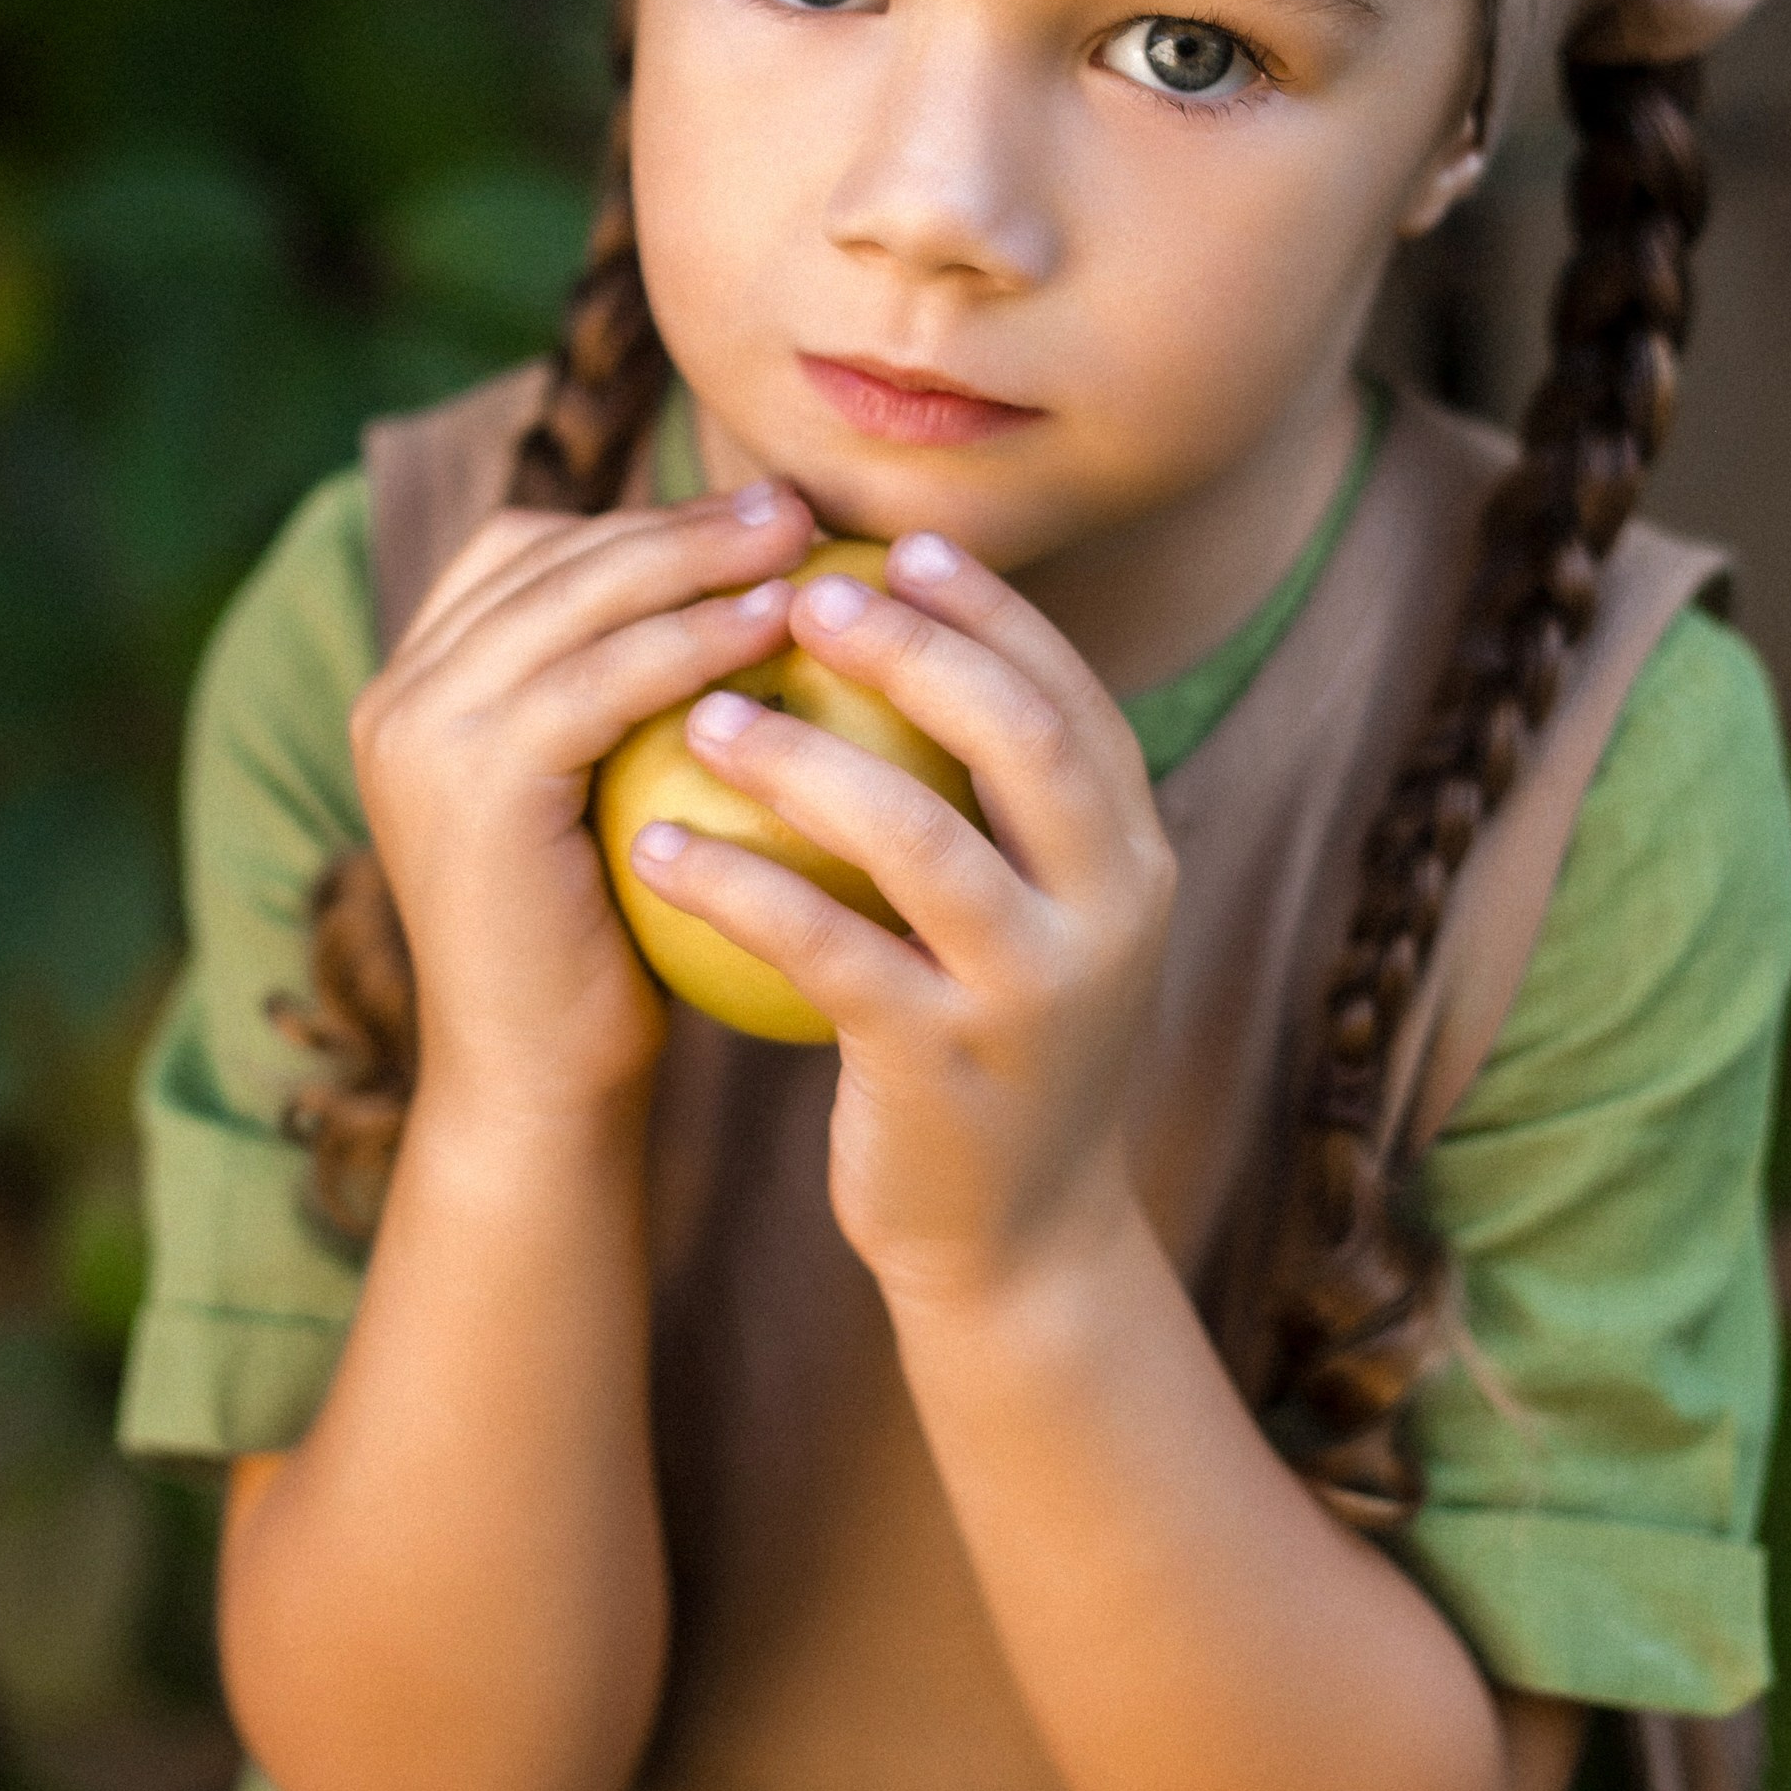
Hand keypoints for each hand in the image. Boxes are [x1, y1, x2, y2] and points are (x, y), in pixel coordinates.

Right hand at [348, 481, 814, 1132]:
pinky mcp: (472, 777)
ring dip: (699, 557)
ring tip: (804, 545)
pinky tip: (778, 627)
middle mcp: (397, 696)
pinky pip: (605, 677)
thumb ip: (626, 700)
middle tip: (796, 509)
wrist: (538, 1089)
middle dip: (681, 520)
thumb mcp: (606, 798)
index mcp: (413, 689)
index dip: (644, 520)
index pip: (527, 551)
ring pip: (579, 596)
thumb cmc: (606, 955)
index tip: (758, 518)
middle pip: (550, 553)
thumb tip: (750, 587)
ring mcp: (421, 731)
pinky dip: (697, 638)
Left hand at [625, 534, 1176, 1297]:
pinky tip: (655, 845)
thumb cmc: (988, 1047)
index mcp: (1134, 858)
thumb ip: (994, 805)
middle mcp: (1110, 913)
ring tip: (706, 712)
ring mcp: (1034, 993)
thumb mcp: (1030, 919)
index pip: (1072, 694)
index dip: (990, 608)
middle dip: (912, 645)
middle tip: (803, 592)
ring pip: (919, 838)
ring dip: (804, 757)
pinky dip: (736, 885)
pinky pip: (824, 950)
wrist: (1017, 1246)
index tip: (898, 543)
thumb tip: (896, 639)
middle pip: (1020, 736)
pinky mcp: (943, 1068)